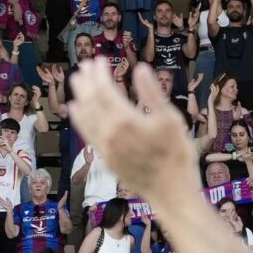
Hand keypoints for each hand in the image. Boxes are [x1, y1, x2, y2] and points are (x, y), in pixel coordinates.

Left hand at [67, 58, 198, 204]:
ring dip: (79, 96)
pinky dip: (79, 118)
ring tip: (76, 81)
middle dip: (87, 81)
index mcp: (125, 120)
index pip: (104, 90)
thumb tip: (140, 69)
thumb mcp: (171, 119)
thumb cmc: (176, 155)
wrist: (171, 192)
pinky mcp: (105, 158)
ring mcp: (104, 147)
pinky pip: (86, 133)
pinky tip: (75, 110)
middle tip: (84, 65)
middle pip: (91, 101)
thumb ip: (152, 93)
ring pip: (85, 116)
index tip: (99, 60)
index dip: (99, 74)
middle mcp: (109, 133)